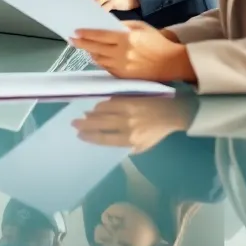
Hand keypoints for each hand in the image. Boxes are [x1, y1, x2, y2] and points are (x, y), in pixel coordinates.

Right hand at [71, 96, 195, 153]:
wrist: (172, 112)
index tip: (80, 135)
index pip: (104, 139)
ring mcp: (127, 110)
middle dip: (85, 125)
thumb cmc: (157, 132)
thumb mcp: (143, 146)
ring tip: (83, 116)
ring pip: (102, 112)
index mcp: (130, 139)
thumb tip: (108, 142)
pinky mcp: (129, 99)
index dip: (90, 137)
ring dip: (91, 114)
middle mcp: (127, 125)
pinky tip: (96, 108)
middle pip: (100, 125)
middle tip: (73, 124)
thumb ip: (127, 146)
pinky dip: (101, 105)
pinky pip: (110, 102)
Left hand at [74, 20, 195, 81]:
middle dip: (82, 43)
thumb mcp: (141, 27)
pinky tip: (96, 56)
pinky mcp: (123, 76)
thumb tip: (105, 26)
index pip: (100, 35)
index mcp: (126, 39)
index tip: (76, 31)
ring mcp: (122, 66)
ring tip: (84, 47)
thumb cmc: (157, 42)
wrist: (172, 63)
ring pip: (99, 59)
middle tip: (72, 40)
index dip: (86, 34)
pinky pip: (106, 68)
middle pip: (95, 48)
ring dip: (90, 52)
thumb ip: (123, 26)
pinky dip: (100, 61)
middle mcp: (122, 53)